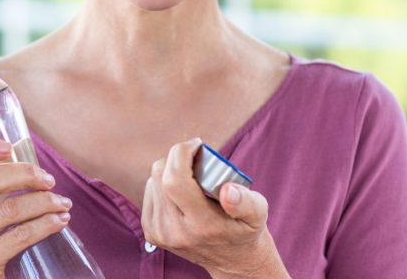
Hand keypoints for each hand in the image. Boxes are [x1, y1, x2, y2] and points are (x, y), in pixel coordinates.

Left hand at [141, 138, 290, 278]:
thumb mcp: (257, 214)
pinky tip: (179, 193)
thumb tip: (229, 190)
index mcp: (202, 224)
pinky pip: (149, 192)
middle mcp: (176, 231)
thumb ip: (246, 201)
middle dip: (177, 159)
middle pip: (160, 175)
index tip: (197, 145)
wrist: (233, 262)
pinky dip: (162, 185)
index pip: (175, 180)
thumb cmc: (245, 231)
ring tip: (191, 180)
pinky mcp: (151, 233)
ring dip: (169, 172)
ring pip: (153, 181)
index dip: (182, 153)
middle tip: (197, 161)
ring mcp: (161, 233)